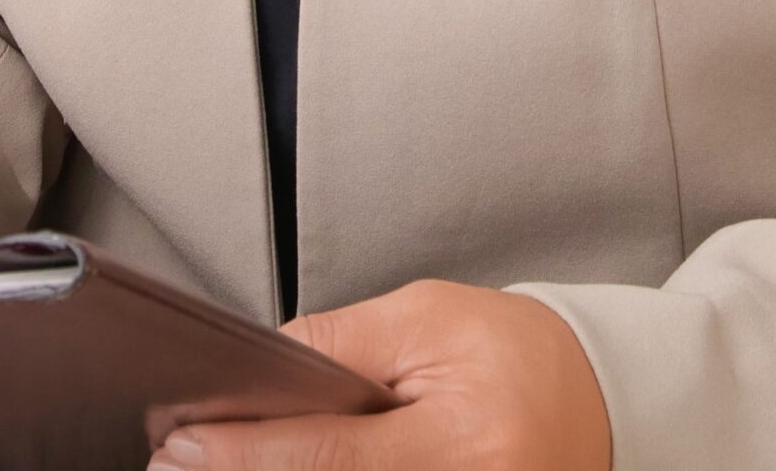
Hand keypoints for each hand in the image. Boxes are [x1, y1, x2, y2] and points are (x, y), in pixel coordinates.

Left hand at [147, 277, 611, 470]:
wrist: (596, 400)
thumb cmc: (513, 352)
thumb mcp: (425, 319)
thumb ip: (338, 347)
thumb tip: (255, 374)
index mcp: (465, 443)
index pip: (330, 458)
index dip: (247, 454)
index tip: (182, 444)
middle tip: (179, 462)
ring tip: (220, 461)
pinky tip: (279, 465)